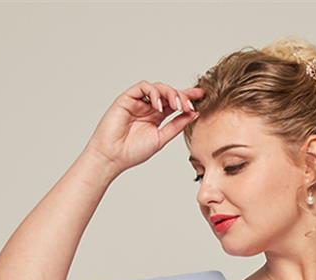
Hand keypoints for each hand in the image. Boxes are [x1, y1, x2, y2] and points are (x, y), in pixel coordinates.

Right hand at [83, 79, 206, 176]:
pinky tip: (159, 106)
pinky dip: (154, 93)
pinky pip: (144, 87)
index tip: (202, 95)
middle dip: (182, 96)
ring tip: (177, 106)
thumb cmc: (133, 152)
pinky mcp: (128, 97)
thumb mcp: (161, 139)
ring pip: (158, 87)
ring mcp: (138, 101)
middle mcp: (148, 107)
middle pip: (169, 93)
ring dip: (171, 94)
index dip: (188, 97)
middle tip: (191, 105)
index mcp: (157, 117)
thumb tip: (193, 114)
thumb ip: (176, 126)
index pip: (175, 103)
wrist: (113, 156)